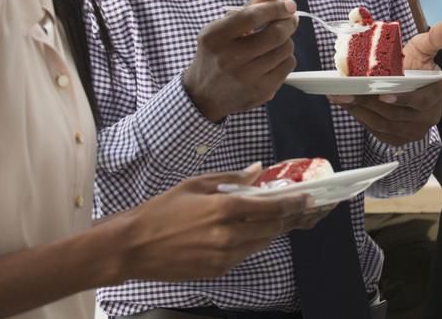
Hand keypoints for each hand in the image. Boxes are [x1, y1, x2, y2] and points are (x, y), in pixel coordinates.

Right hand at [114, 163, 335, 281]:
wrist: (132, 247)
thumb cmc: (161, 211)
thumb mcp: (197, 184)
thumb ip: (232, 178)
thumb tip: (259, 171)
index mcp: (225, 209)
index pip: (272, 207)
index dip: (295, 203)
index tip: (309, 198)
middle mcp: (229, 235)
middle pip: (273, 227)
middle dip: (291, 218)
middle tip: (303, 209)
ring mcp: (224, 256)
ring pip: (262, 243)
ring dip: (272, 230)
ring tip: (277, 217)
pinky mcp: (217, 270)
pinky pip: (245, 255)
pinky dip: (252, 243)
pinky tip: (248, 232)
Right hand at [183, 0, 297, 121]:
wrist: (203, 95)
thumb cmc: (216, 55)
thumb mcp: (224, 28)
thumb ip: (251, 7)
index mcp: (215, 37)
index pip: (252, 16)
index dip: (275, 7)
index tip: (289, 4)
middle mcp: (229, 59)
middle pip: (275, 34)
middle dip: (289, 22)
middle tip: (290, 19)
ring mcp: (246, 78)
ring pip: (285, 50)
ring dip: (286, 41)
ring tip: (276, 41)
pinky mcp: (261, 92)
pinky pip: (288, 67)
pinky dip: (286, 58)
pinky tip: (273, 58)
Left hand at [327, 22, 441, 145]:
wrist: (408, 80)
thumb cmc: (415, 63)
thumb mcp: (423, 48)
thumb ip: (434, 39)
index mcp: (439, 93)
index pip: (422, 100)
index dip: (403, 99)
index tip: (383, 94)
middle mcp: (430, 115)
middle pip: (397, 115)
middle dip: (370, 103)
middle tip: (347, 91)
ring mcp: (415, 130)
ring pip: (384, 124)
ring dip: (360, 110)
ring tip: (341, 96)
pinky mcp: (399, 138)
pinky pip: (377, 132)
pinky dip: (360, 118)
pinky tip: (347, 104)